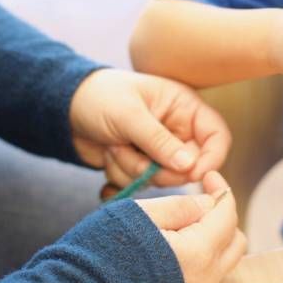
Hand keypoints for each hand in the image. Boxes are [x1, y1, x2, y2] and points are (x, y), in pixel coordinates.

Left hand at [69, 69, 230, 187]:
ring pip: (162, 179)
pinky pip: (141, 185)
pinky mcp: (141, 166)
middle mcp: (177, 130)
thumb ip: (159, 141)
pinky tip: (108, 154)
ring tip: (114, 145)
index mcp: (184, 107)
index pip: (217, 136)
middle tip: (131, 152)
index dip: (211, 158)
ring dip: (132, 168)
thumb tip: (189, 167)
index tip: (191, 173)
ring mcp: (159, 150)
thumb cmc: (100, 97)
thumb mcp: (129, 115)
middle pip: (189, 166)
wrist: (64, 109)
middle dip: (157, 167)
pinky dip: (121, 175)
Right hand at [136, 171, 245, 282]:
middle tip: (202, 196)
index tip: (208, 175)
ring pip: (224, 258)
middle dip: (224, 214)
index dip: (221, 190)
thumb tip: (209, 202)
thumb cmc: (106, 249)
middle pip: (234, 240)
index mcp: (198, 253)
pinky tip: (179, 238)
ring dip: (215, 234)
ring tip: (187, 216)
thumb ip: (181, 206)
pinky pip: (208, 272)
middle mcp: (204, 278)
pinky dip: (204, 251)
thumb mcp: (142, 214)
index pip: (227, 215)